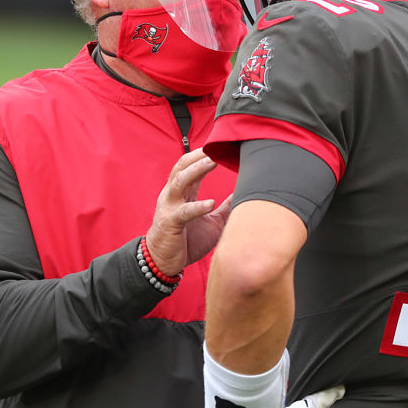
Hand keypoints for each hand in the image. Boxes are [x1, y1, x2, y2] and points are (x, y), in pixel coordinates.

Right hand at [146, 149, 231, 276]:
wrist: (163, 262)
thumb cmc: (186, 240)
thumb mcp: (211, 221)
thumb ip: (225, 208)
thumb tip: (244, 195)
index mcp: (182, 193)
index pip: (189, 166)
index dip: (203, 154)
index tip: (220, 145)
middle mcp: (173, 195)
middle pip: (182, 167)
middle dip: (198, 156)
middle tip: (215, 147)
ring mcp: (169, 207)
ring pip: (179, 181)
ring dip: (195, 170)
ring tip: (211, 162)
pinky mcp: (170, 223)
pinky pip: (184, 212)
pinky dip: (197, 206)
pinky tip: (210, 203)